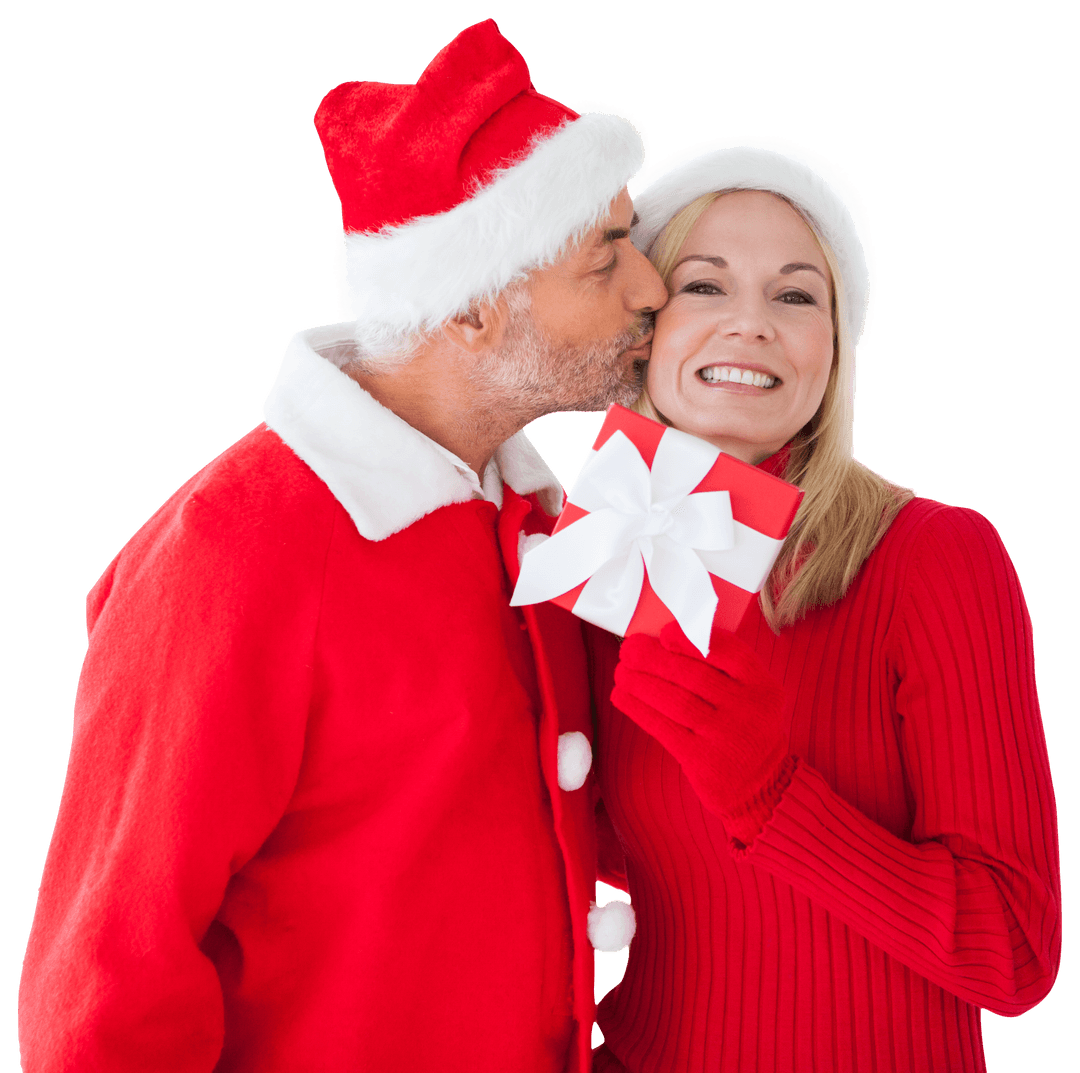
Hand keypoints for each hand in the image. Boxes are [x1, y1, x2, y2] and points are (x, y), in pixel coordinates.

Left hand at [612, 622, 792, 841]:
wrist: (761, 787)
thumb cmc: (745, 729)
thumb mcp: (752, 696)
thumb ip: (724, 669)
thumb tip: (667, 638)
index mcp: (762, 687)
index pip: (729, 652)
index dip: (693, 639)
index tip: (665, 632)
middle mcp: (748, 710)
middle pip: (693, 675)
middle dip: (655, 658)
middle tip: (629, 648)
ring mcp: (726, 737)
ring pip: (676, 701)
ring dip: (642, 682)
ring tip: (621, 671)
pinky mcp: (703, 761)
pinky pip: (665, 728)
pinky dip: (639, 709)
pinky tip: (622, 696)